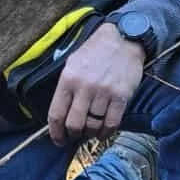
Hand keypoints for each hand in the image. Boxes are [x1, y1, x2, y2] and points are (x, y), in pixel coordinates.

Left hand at [47, 23, 145, 144]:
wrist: (123, 39)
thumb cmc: (95, 52)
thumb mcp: (72, 63)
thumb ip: (65, 87)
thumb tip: (60, 114)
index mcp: (68, 79)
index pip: (56, 114)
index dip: (55, 132)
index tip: (58, 140)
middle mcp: (84, 87)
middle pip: (74, 124)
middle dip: (73, 134)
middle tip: (76, 135)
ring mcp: (103, 92)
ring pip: (93, 126)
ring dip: (91, 133)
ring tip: (92, 131)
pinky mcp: (121, 96)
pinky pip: (112, 123)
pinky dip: (107, 132)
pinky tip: (104, 131)